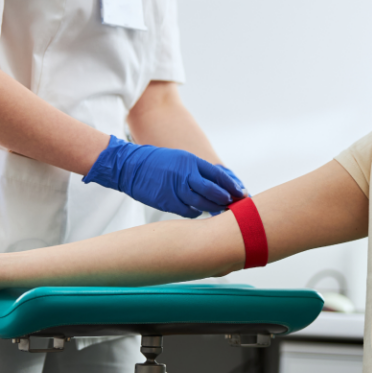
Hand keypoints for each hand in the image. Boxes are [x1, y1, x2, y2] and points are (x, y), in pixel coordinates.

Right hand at [83, 136, 246, 217]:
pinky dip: (196, 213)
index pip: (218, 175)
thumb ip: (198, 171)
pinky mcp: (167, 202)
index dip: (231, 185)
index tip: (241, 192)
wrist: (130, 166)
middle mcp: (185, 175)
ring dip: (213, 208)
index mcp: (190, 162)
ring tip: (221, 211)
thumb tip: (218, 183)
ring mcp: (175, 189)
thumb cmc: (158, 162)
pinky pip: (188, 211)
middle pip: (213, 191)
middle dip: (226, 199)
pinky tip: (198, 213)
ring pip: (202, 203)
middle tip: (234, 205)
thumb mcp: (181, 159)